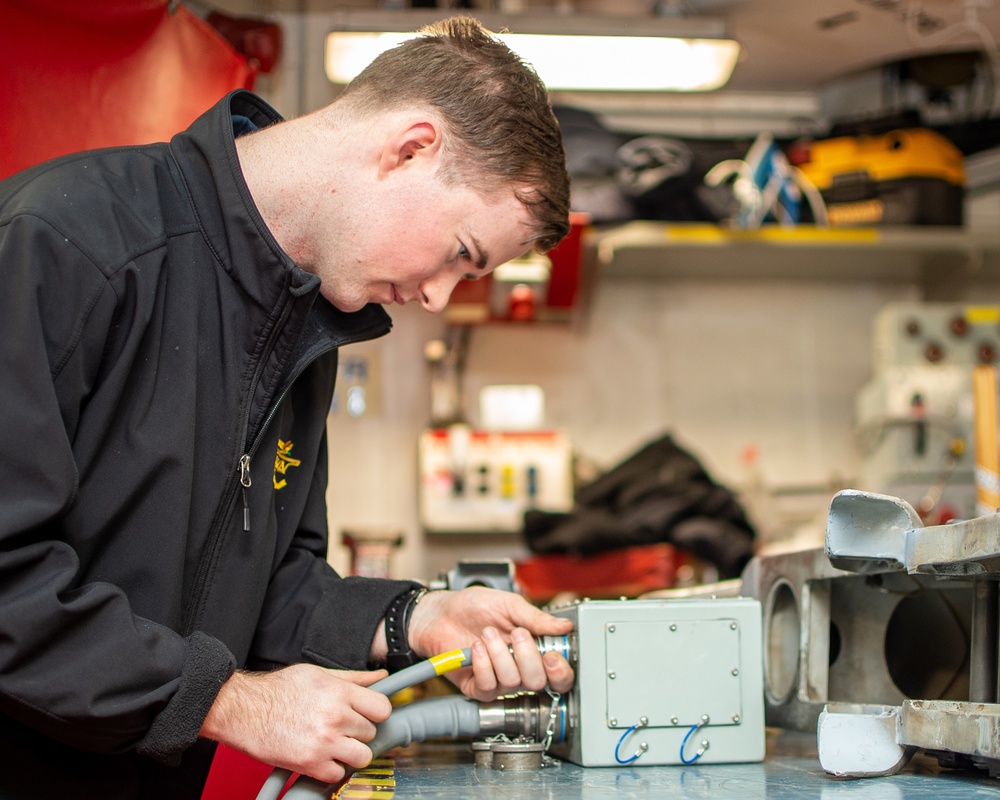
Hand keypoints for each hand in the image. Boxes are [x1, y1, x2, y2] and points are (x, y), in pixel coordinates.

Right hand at [200, 665, 390, 783]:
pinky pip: (338, 774)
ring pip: (362, 756)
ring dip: (350, 753)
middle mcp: (335, 716)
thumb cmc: (277, 691)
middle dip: (358, 731)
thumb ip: (353, 678)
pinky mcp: (310, 764)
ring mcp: (324, 742)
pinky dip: (331, 769)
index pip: (382, 708)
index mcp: (338, 692)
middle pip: (371, 733)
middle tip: (342, 728)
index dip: (376, 712)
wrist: (243, 710)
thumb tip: (380, 678)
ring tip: (335, 744)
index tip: (368, 715)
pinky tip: (321, 755)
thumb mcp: (317, 674)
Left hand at [407, 587, 574, 701]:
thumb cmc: (473, 606)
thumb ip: (537, 618)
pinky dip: (482, 663)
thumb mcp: (509, 604)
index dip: (560, 671)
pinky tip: (476, 647)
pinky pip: (488, 686)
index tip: (551, 655)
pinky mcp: (477, 687)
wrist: (440, 612)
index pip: (558, 675)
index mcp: (533, 649)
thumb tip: (565, 626)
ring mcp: (498, 680)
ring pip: (512, 682)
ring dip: (499, 654)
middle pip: (538, 682)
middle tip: (516, 634)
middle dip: (528, 657)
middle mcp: (519, 668)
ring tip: (487, 634)